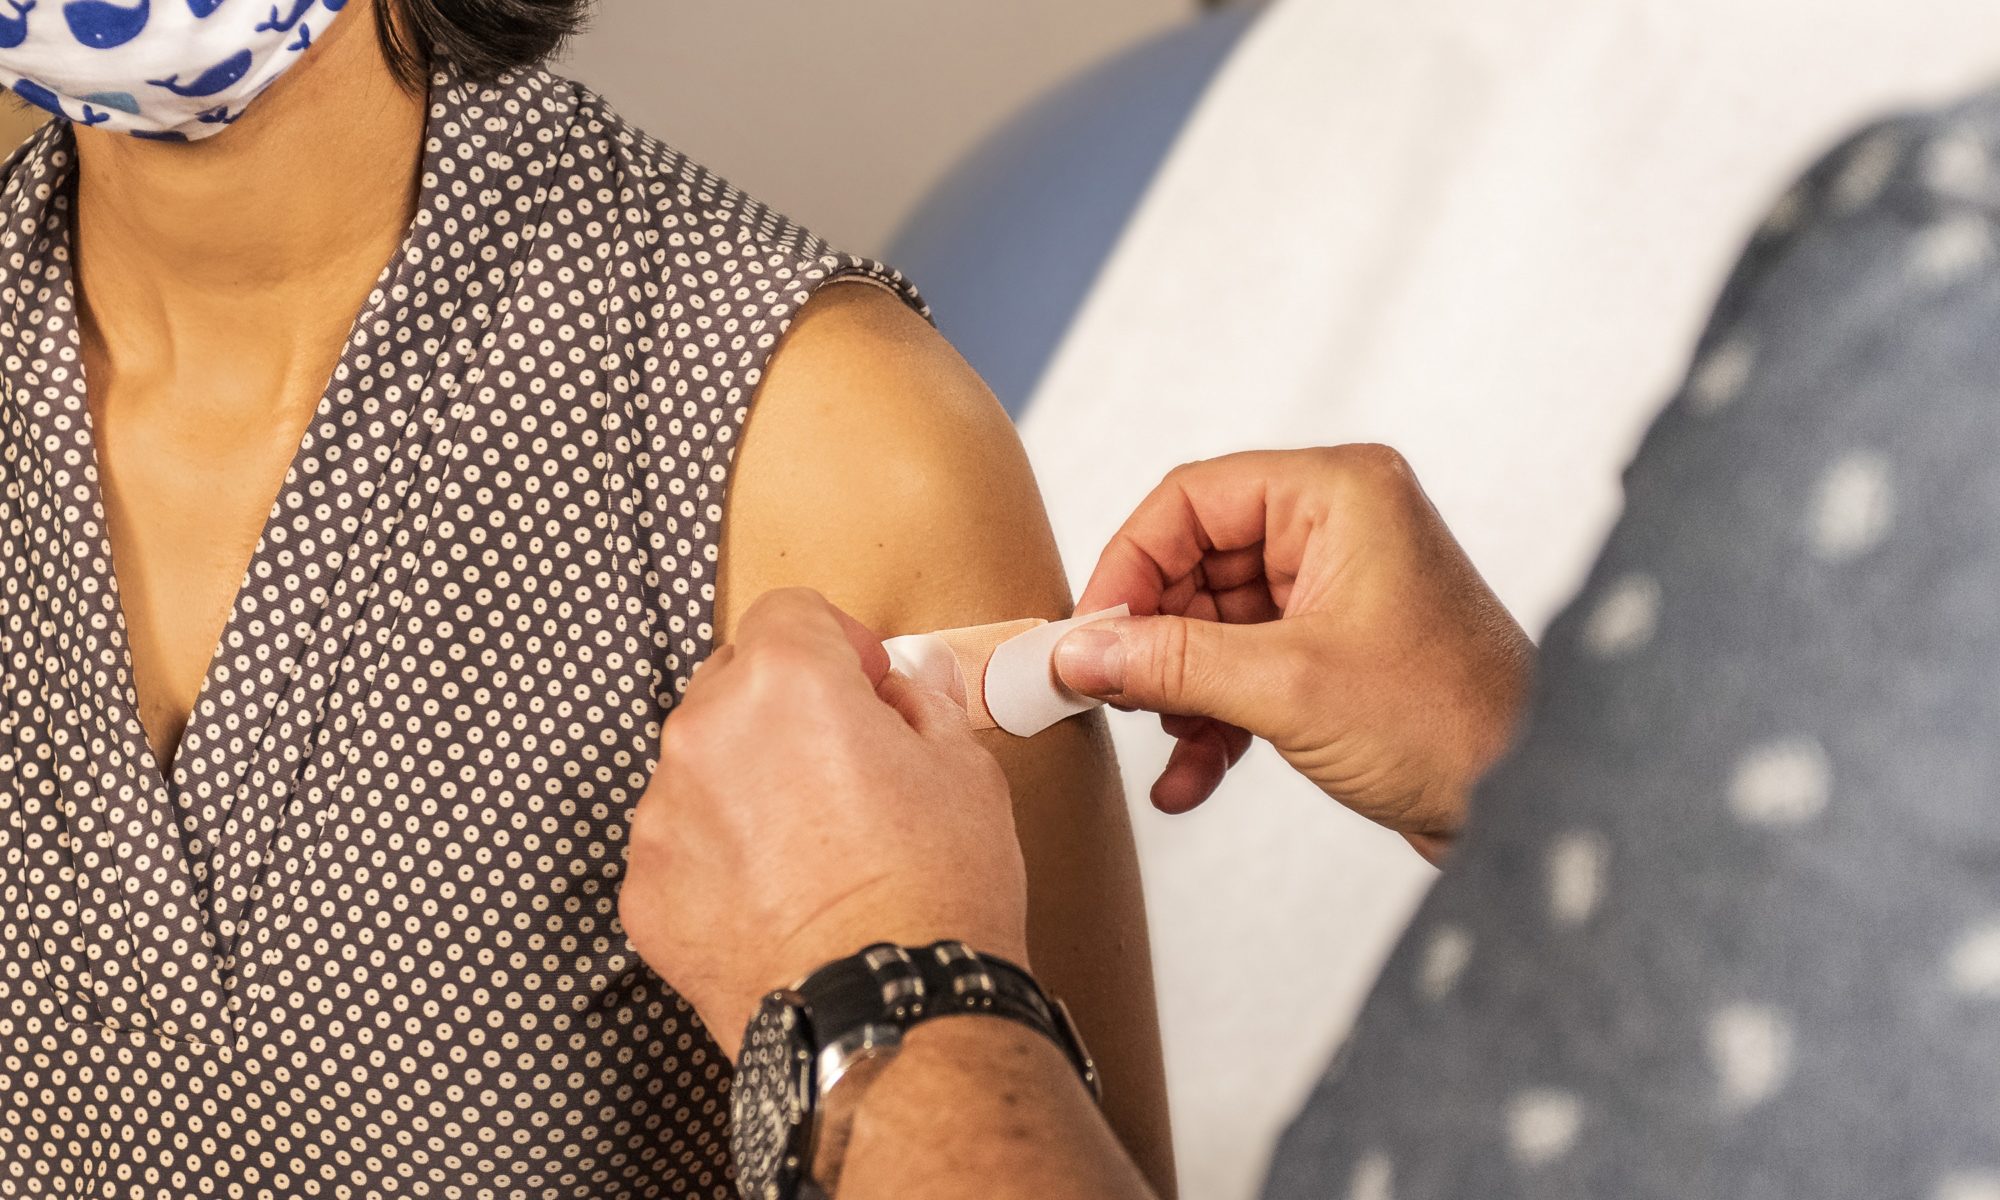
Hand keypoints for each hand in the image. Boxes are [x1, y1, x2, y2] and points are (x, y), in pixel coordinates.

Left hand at [620, 588, 1029, 1056]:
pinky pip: (680, 845)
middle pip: (732, 682)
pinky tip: (779, 897)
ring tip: (814, 848)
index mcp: (783, 681)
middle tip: (846, 766)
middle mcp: (704, 733)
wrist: (888, 1016)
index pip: (788, 610)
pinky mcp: (645, 891)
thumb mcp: (963, 770)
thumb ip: (919, 706)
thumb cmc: (935, 894)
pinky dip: (718, 858)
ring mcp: (663, 816)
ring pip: (700, 767)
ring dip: (746, 785)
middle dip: (784, 709)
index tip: (864, 681)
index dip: (836, 641)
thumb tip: (903, 689)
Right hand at [1055, 446, 1532, 859]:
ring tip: (1163, 744)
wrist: (1536, 808)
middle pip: (1198, 562)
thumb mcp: (1287, 688)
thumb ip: (1170, 662)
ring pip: (1217, 624)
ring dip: (1180, 690)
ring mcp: (1340, 591)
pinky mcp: (1339, 653)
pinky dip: (1215, 719)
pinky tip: (1189, 780)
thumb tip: (1077, 650)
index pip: (1193, 500)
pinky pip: (1248, 668)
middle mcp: (1340, 528)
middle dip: (1153, 639)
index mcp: (1339, 493)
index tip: (1087, 633)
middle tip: (1109, 694)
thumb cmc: (1451, 727)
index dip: (1129, 564)